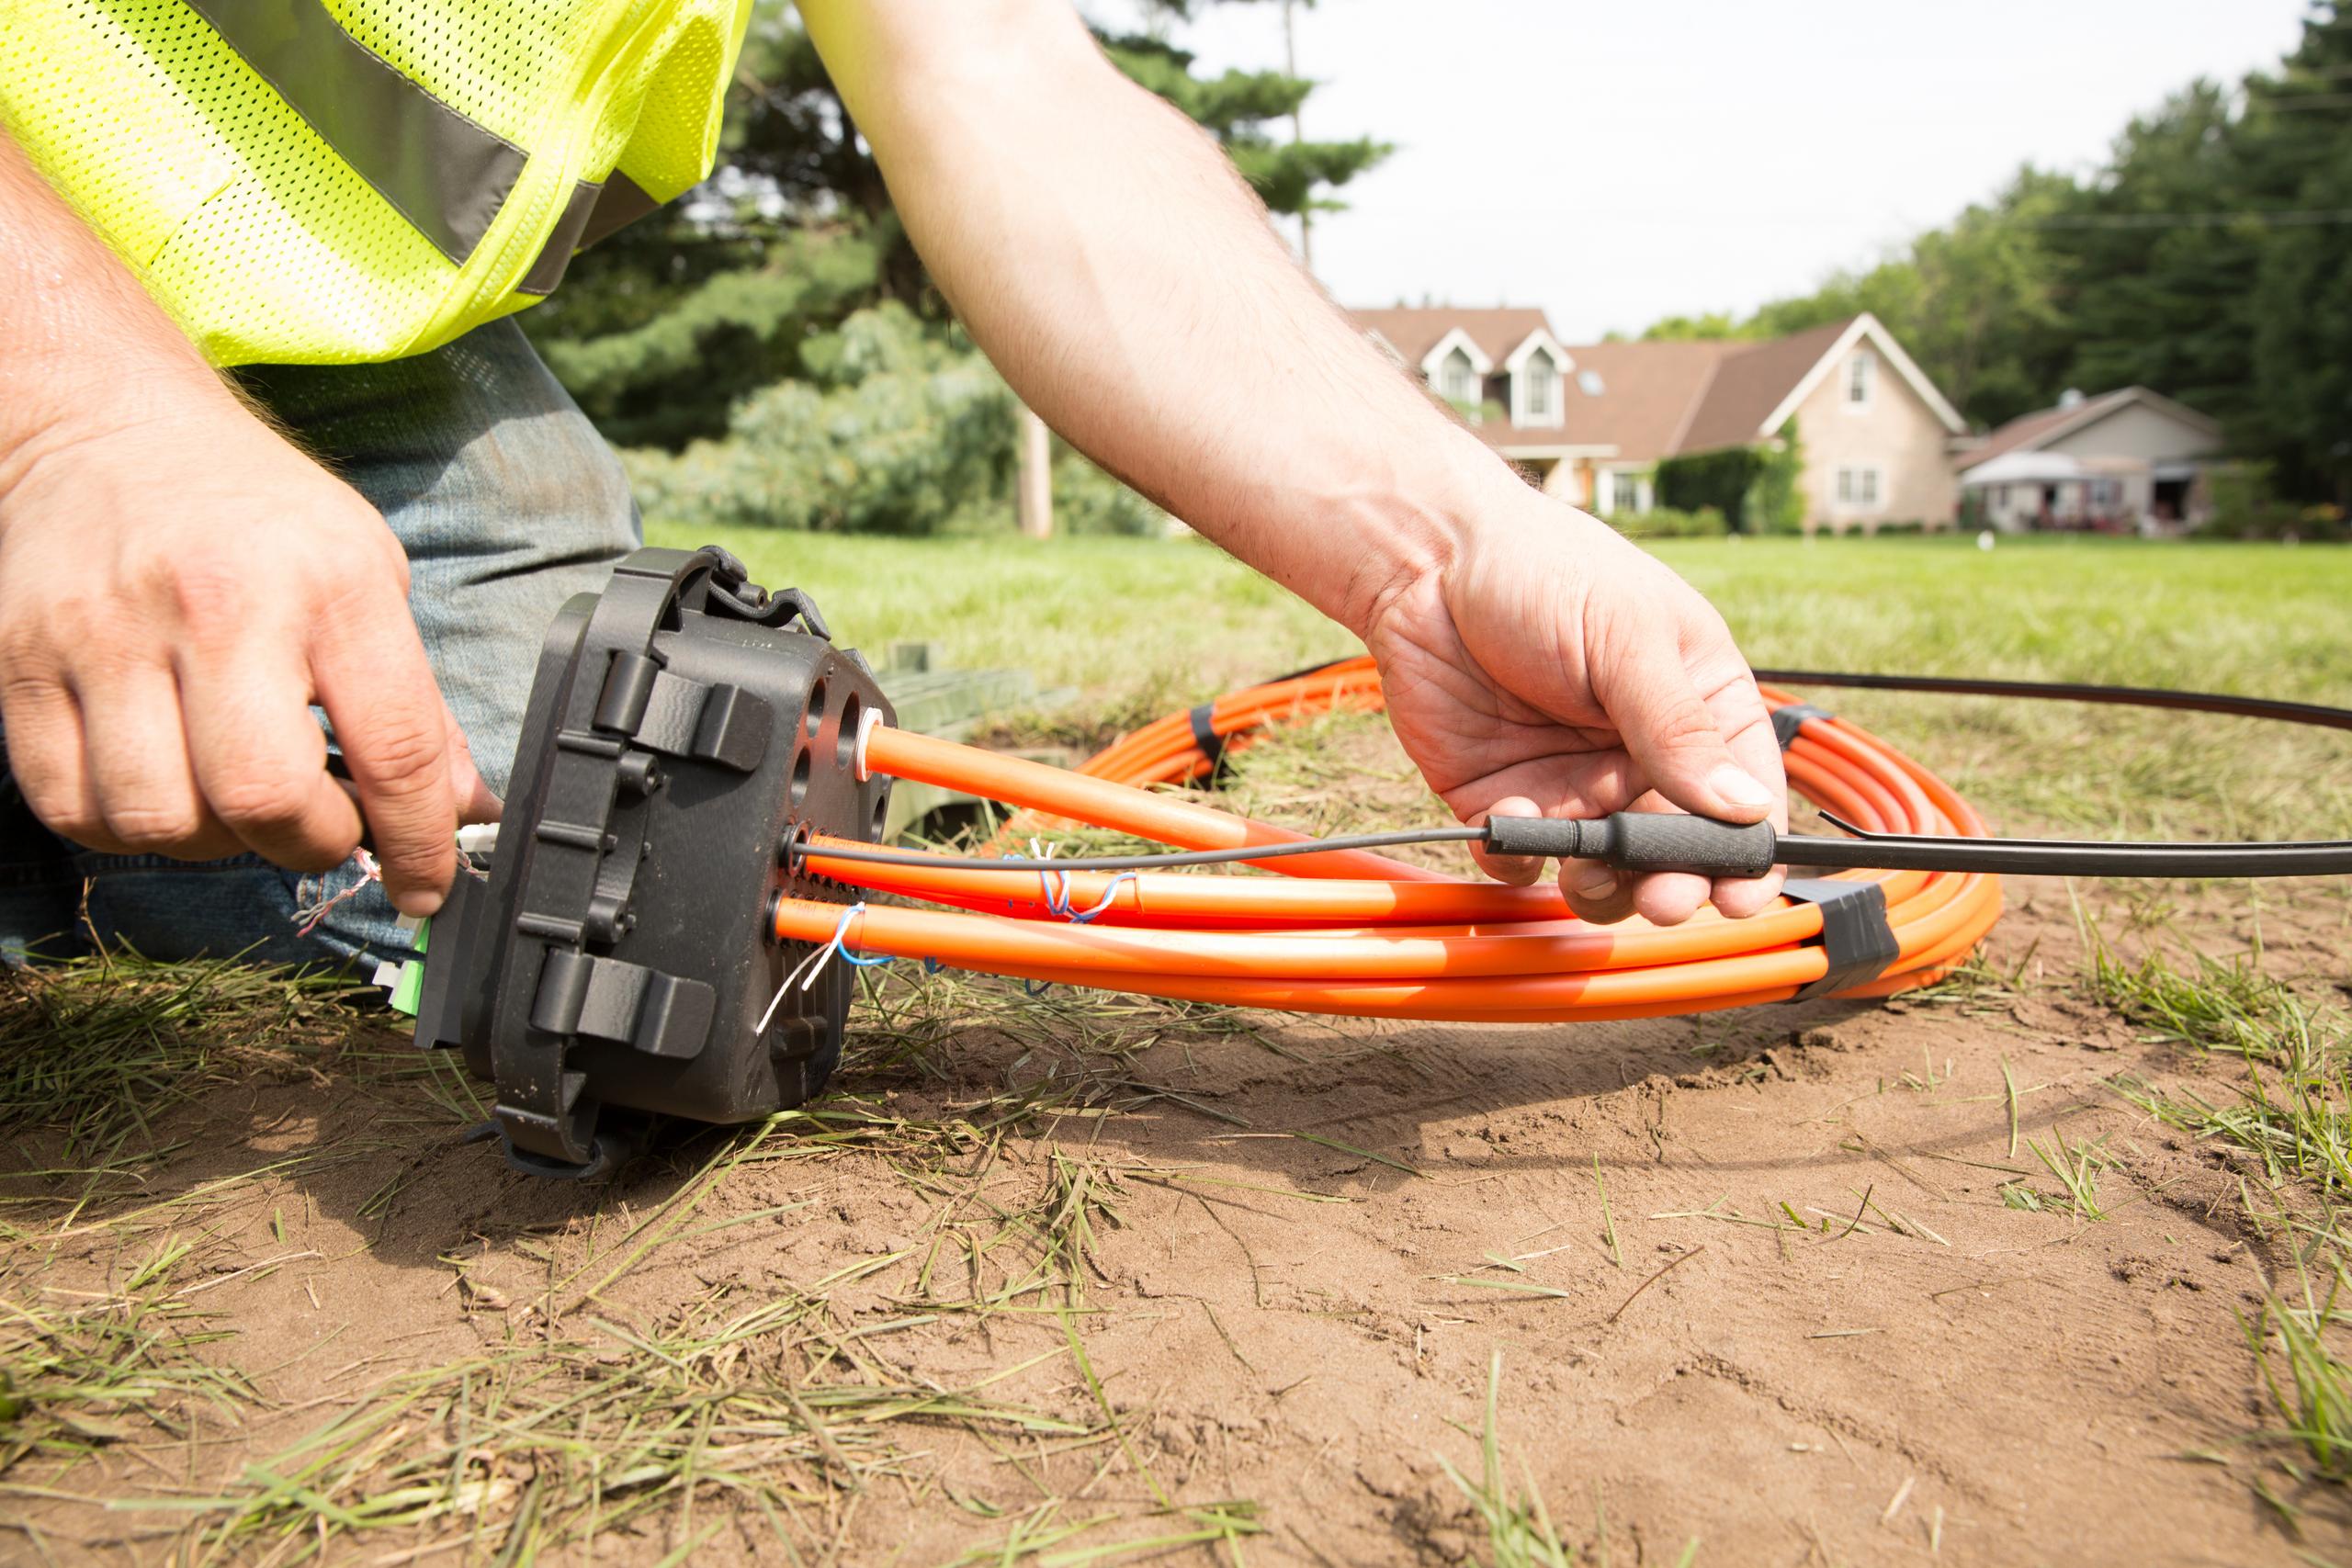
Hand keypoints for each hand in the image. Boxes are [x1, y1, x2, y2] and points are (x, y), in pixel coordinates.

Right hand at [0, 405, 496, 915]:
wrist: (108, 430)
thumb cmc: (255, 514)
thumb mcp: (369, 574)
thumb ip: (415, 702)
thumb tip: (458, 811)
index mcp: (328, 583)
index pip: (391, 748)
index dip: (420, 842)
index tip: (428, 885)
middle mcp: (216, 607)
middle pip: (262, 796)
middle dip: (309, 843)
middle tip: (321, 825)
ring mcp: (107, 636)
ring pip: (158, 817)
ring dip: (212, 843)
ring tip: (236, 802)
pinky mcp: (23, 663)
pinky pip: (71, 806)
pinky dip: (125, 827)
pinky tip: (164, 786)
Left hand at [1362, 493, 1785, 925]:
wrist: (1428, 562)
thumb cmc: (1542, 571)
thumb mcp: (1626, 637)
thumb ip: (1678, 726)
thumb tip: (1743, 808)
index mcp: (1698, 707)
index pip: (1746, 795)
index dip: (1750, 852)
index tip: (1741, 895)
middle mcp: (1641, 756)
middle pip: (1678, 850)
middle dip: (1676, 885)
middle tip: (1665, 899)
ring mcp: (1572, 781)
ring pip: (1606, 870)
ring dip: (1605, 888)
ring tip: (1592, 873)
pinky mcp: (1504, 797)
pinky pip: (1522, 857)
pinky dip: (1520, 857)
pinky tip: (1510, 818)